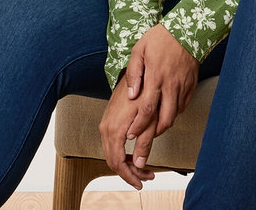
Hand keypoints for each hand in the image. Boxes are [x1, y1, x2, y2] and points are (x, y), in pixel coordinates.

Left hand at [99, 25, 199, 186]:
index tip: (130, 137)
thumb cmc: (160, 38)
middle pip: (162, 121)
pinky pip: (181, 108)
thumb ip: (134, 73)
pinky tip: (164, 117)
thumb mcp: (139, 50)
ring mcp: (182, 88)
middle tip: (142, 157)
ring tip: (151, 138)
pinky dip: (172, 116)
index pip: (146, 108)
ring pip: (173, 117)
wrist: (188, 30)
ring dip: (161, 130)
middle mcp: (170, 87)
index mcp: (155, 78)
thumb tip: (130, 94)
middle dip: (150, 141)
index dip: (138, 125)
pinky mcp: (190, 88)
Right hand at [99, 72, 156, 189]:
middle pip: (112, 160)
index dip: (130, 176)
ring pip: (111, 153)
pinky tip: (135, 153)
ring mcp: (105, 123)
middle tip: (146, 177)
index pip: (117, 162)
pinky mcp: (109, 119)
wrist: (136, 71)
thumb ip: (144, 142)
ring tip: (144, 168)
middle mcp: (105, 127)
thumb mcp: (149, 119)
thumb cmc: (145, 91)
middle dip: (129, 172)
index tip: (141, 183)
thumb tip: (141, 164)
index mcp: (114, 129)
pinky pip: (111, 143)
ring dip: (127, 163)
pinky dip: (123, 153)